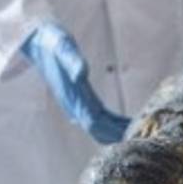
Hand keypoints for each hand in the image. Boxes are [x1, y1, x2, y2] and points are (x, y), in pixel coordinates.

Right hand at [21, 23, 129, 143]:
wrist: (39, 42)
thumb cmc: (52, 43)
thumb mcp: (62, 46)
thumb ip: (72, 59)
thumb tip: (81, 72)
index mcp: (73, 96)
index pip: (94, 122)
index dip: (111, 131)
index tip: (129, 137)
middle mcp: (75, 104)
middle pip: (99, 130)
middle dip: (118, 136)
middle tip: (143, 141)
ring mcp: (77, 104)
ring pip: (99, 127)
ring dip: (117, 133)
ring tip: (140, 136)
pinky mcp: (82, 99)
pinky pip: (99, 117)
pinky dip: (114, 123)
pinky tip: (128, 124)